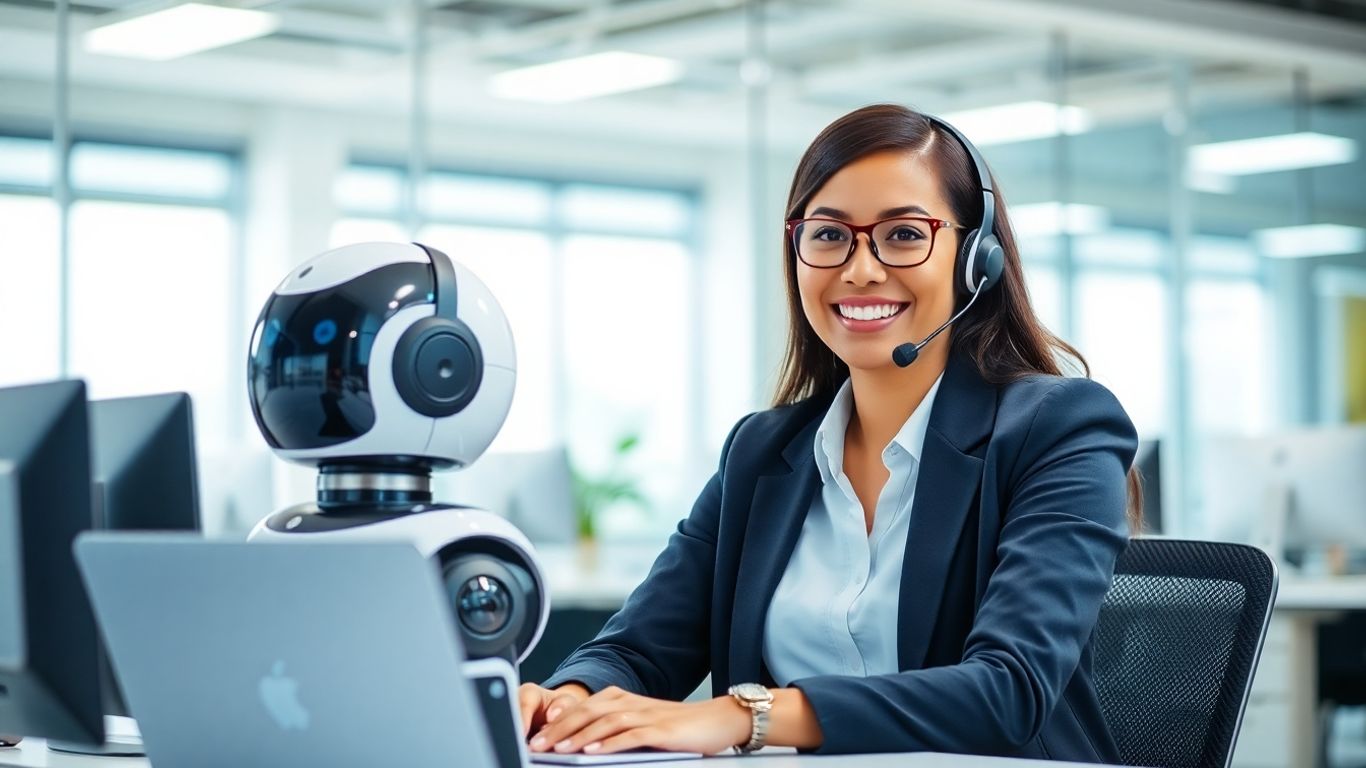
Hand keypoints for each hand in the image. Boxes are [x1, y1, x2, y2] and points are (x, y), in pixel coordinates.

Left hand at [527, 685, 750, 755]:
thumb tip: (581, 745)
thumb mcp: (640, 724)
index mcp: (621, 699)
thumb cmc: (677, 727)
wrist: (717, 720)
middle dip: (558, 729)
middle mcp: (630, 702)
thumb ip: (613, 730)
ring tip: (559, 750)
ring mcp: (646, 715)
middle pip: (587, 712)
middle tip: (538, 745)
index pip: (581, 707)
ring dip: (579, 736)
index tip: (535, 736)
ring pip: (604, 722)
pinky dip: (610, 743)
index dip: (556, 721)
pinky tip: (594, 753)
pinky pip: (630, 735)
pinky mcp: (661, 730)